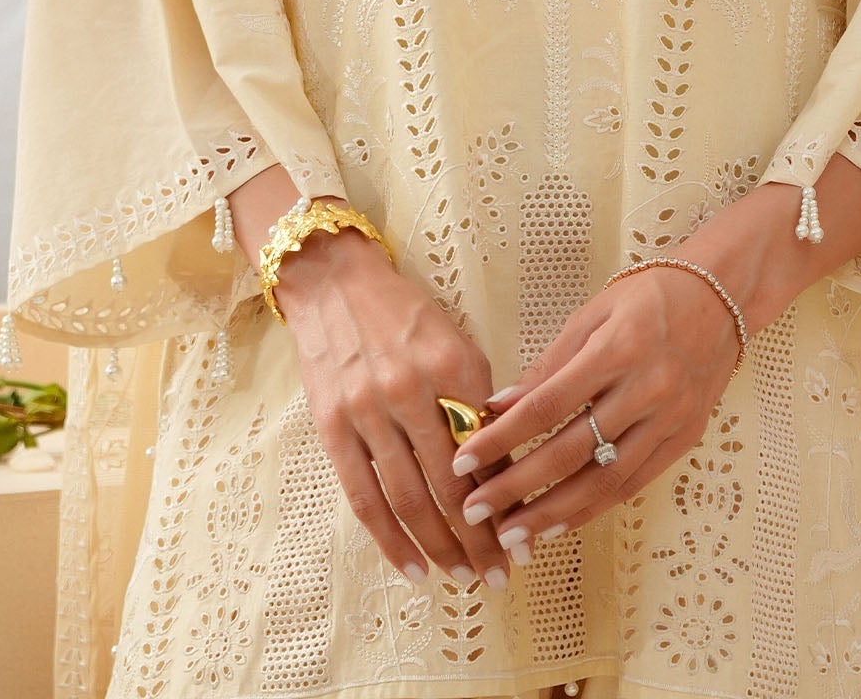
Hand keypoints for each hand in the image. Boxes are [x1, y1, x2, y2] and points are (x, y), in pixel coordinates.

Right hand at [276, 228, 521, 592]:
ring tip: (465, 578)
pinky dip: (391, 539)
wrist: (334, 282)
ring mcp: (367, 411)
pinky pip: (364, 497)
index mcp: (452, 366)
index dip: (508, 499)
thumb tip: (508, 469)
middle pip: (452, 483)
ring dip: (441, 548)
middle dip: (480, 538)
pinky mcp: (332, 427)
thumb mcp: (456, 345)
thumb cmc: (406, 316)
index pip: (487, 449)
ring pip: (410, 499)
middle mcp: (410, 390)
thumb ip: (479, 403)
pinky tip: (413, 569)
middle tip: (501, 574)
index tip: (527, 535)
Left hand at [444, 261, 742, 552]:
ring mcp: (669, 419)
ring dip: (553, 513)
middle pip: (572, 451)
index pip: (547, 404)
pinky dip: (594, 507)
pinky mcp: (685, 439)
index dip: (503, 437)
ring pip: (604, 479)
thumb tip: (498, 406)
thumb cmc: (650, 296)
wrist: (723, 298)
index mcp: (618, 349)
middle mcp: (646, 389)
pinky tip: (561, 523)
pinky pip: (633, 482)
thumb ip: (548, 365)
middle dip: (518, 487)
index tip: (463, 461)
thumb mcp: (594, 314)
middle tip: (475, 511)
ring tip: (512, 535)